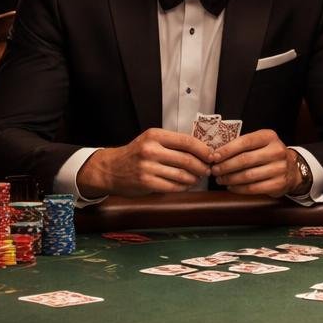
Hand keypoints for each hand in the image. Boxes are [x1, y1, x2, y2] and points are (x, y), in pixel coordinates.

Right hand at [77, 129, 213, 196]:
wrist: (111, 169)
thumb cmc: (135, 154)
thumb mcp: (150, 141)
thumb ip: (172, 143)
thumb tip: (201, 150)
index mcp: (155, 135)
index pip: (186, 141)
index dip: (203, 149)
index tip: (211, 155)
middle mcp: (151, 150)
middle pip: (187, 159)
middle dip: (202, 166)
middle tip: (207, 169)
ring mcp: (148, 167)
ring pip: (182, 175)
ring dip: (194, 178)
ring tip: (197, 178)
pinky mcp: (146, 183)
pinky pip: (173, 186)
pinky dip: (184, 187)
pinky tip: (186, 185)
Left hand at [211, 129, 297, 196]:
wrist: (293, 169)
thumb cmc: (268, 154)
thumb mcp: (260, 143)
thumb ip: (242, 145)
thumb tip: (216, 153)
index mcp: (269, 137)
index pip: (245, 142)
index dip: (227, 150)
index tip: (214, 156)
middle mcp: (277, 151)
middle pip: (245, 159)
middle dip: (226, 166)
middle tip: (214, 170)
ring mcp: (279, 168)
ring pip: (248, 175)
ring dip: (230, 179)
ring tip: (220, 179)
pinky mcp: (279, 184)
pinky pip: (254, 188)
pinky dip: (239, 189)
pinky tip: (231, 187)